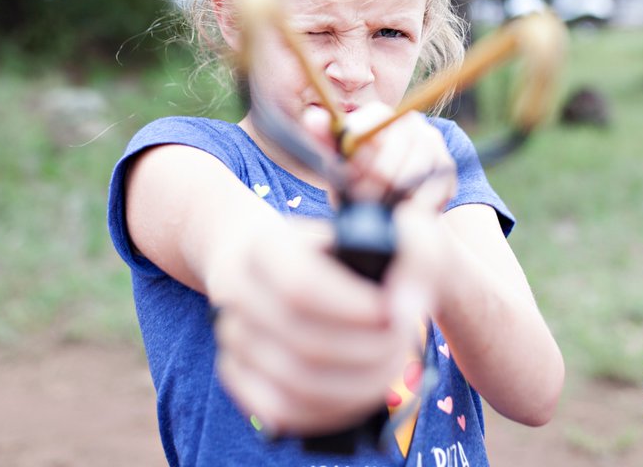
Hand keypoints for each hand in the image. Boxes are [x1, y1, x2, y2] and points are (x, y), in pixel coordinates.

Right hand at [211, 215, 426, 435]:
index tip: (392, 313)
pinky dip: (330, 411)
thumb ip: (411, 255)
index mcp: (265, 247)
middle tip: (402, 342)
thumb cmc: (347, 250)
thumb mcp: (384, 232)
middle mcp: (237, 291)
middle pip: (303, 342)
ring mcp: (232, 336)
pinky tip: (361, 394)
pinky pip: (281, 411)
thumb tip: (404, 309)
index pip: (300, 286)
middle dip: (367, 351)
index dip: (351, 308)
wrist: (286, 265)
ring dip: (357, 386)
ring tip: (391, 366)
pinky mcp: (237, 374)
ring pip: (294, 383)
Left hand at [304, 104, 457, 212]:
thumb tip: (313, 117)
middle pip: (389, 158)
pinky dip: (413, 206)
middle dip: (371, 187)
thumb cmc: (357, 176)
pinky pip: (430, 190)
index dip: (356, 162)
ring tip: (379, 207)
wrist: (390, 196)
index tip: (349, 180)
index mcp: (378, 114)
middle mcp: (409, 120)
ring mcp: (432, 140)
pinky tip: (401, 209)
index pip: (367, 132)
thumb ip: (324, 139)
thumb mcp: (337, 161)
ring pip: (410, 176)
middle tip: (362, 201)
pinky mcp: (446, 164)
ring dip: (392, 199)